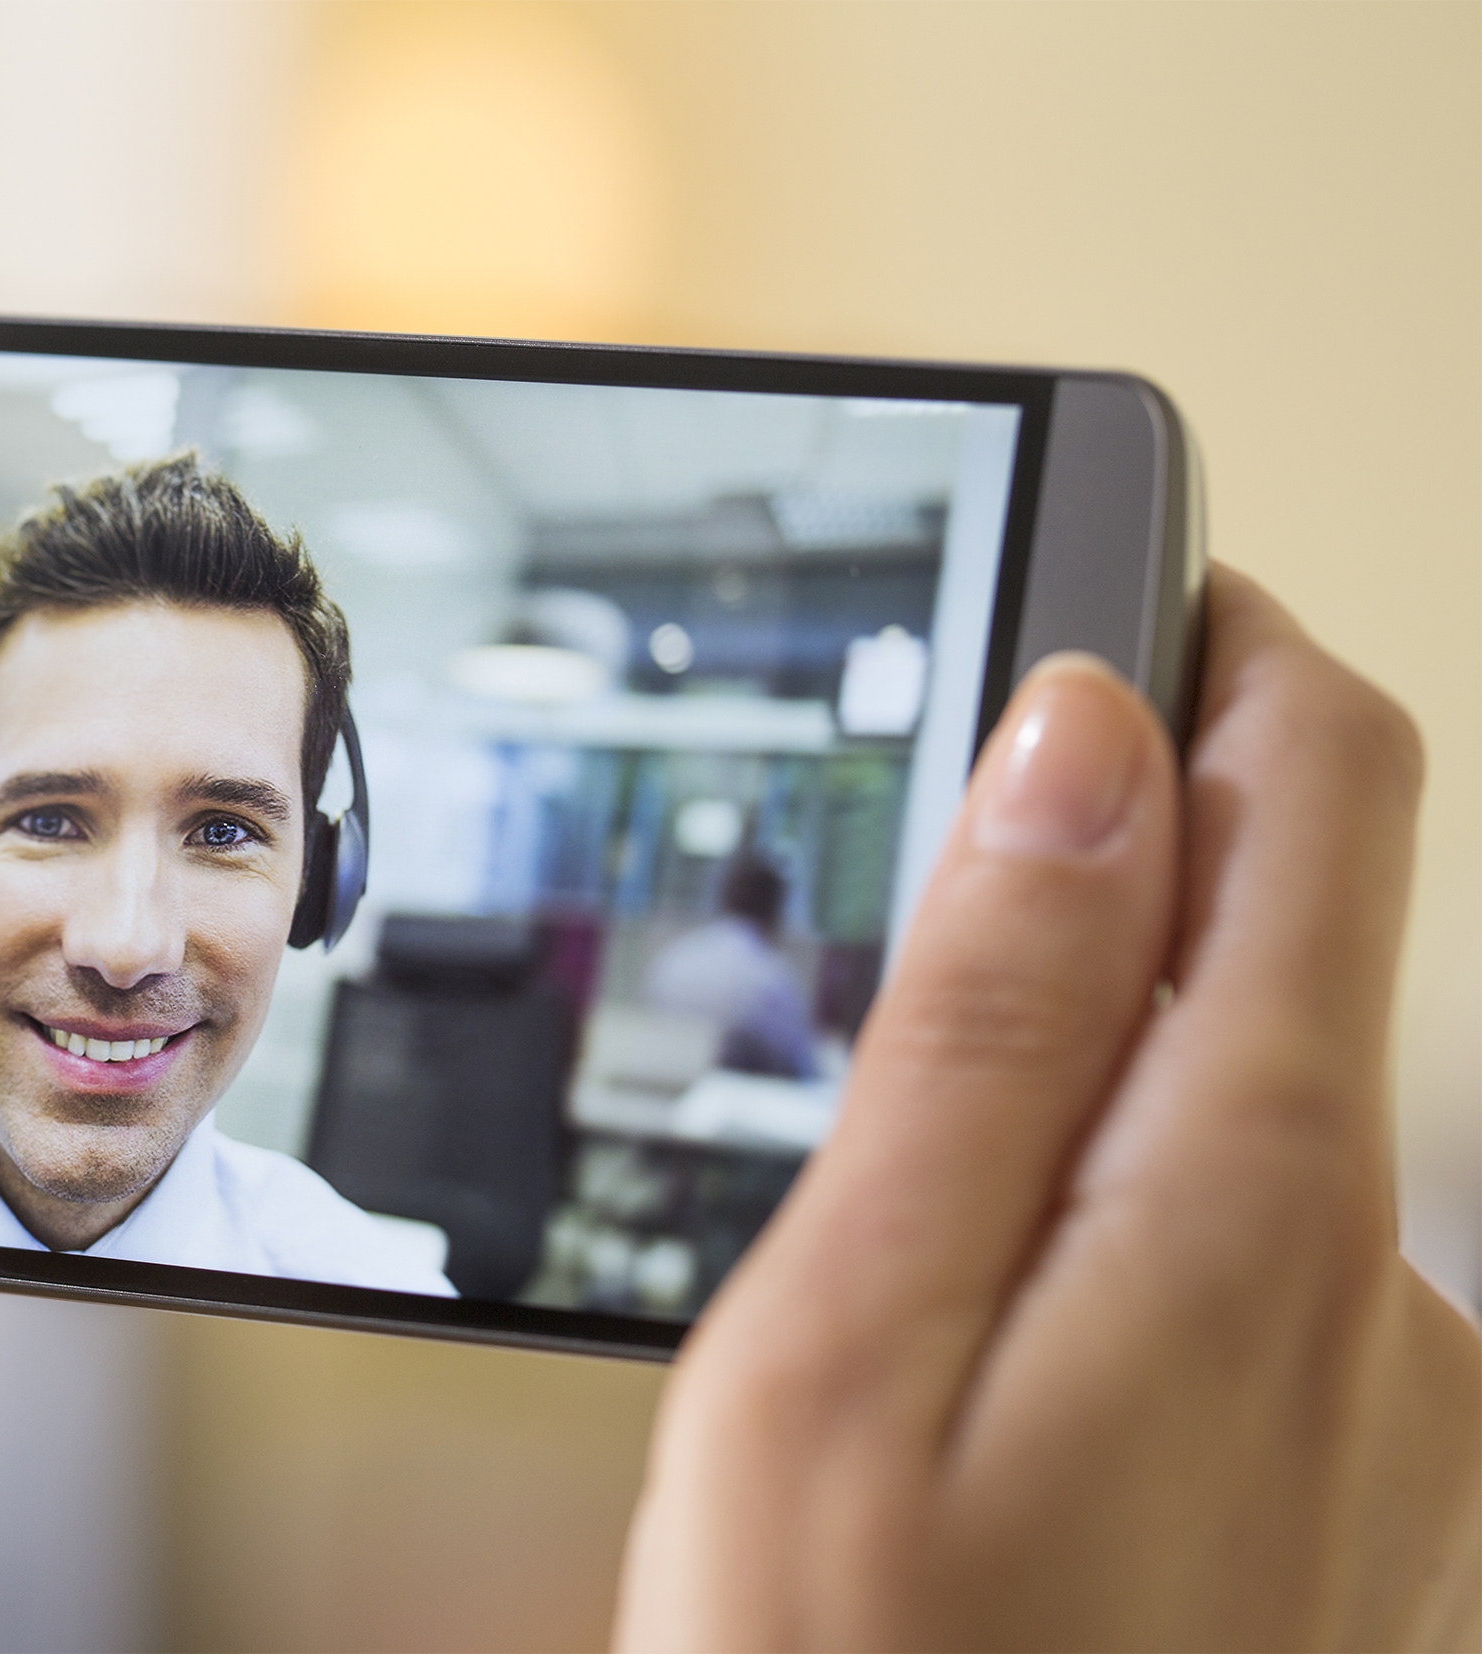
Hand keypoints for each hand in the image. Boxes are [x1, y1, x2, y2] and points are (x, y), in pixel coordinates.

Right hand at [620, 568, 1481, 1648]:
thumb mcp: (851, 1331)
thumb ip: (993, 1020)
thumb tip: (1082, 741)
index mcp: (1250, 1194)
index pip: (1316, 780)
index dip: (1208, 628)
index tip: (1093, 570)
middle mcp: (1385, 1281)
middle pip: (1293, 926)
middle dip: (1125, 840)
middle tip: (924, 859)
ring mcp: (1395, 1405)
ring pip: (1264, 1098)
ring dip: (1110, 1043)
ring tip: (911, 1159)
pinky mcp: (1360, 1493)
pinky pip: (1260, 1258)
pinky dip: (1132, 1205)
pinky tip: (992, 1336)